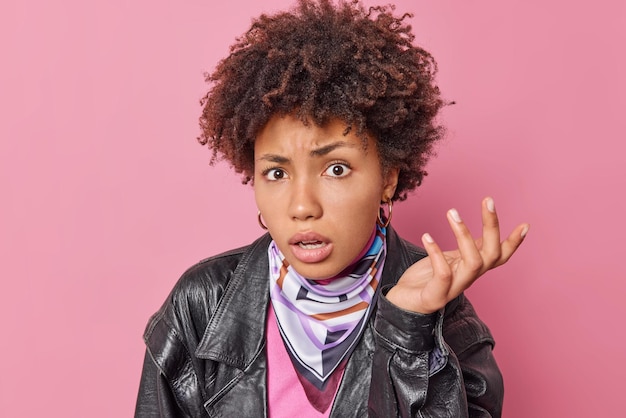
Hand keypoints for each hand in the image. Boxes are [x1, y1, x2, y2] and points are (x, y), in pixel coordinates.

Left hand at [386, 197, 528, 313]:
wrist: (401, 304)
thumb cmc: (425, 280)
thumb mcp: (449, 260)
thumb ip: (466, 250)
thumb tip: (481, 234)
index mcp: (472, 268)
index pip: (500, 257)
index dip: (514, 243)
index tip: (525, 224)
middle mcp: (467, 279)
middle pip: (492, 254)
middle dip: (492, 226)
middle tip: (488, 199)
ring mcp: (453, 289)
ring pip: (473, 263)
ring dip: (464, 234)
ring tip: (452, 212)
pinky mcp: (435, 297)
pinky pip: (443, 274)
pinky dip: (436, 253)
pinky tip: (426, 236)